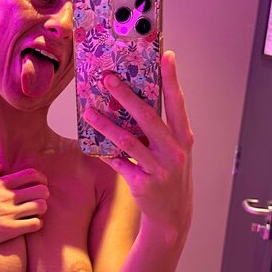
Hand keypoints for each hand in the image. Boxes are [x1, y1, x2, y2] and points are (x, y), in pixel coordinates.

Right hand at [0, 163, 49, 253]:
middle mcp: (8, 197)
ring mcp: (10, 214)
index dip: (40, 178)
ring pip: (41, 207)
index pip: (30, 175)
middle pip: (41, 190)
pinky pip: (35, 224)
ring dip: (41, 208)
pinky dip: (36, 223)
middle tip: (40, 197)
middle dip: (44, 193)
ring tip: (35, 211)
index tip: (40, 182)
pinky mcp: (10, 230)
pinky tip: (30, 224)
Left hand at [83, 50, 192, 246]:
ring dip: (105, 124)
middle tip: (108, 78)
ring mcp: (159, 168)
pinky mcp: (142, 183)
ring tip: (88, 111)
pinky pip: (119, 163)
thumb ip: (162, 129)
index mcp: (183, 138)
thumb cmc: (171, 176)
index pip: (177, 103)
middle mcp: (174, 151)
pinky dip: (107, 155)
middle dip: (127, 95)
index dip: (172, 79)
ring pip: (127, 140)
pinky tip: (94, 147)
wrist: (173, 215)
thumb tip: (136, 102)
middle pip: (148, 117)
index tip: (166, 56)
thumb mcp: (174, 151)